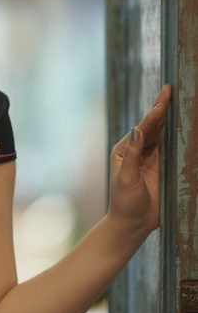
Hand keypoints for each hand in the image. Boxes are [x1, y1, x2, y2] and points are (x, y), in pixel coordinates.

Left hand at [107, 83, 171, 235]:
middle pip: (156, 126)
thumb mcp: (126, 178)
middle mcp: (139, 150)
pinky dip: (181, 138)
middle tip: (174, 88)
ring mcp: (154, 159)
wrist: (133, 224)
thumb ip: (133, 154)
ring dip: (174, 120)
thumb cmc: (124, 202)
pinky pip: (175, 150)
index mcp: (125, 149)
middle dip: (165, 108)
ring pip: (166, 135)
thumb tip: (138, 129)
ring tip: (183, 101)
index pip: (144, 126)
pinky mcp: (165, 169)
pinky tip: (188, 126)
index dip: (156, 110)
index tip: (166, 93)